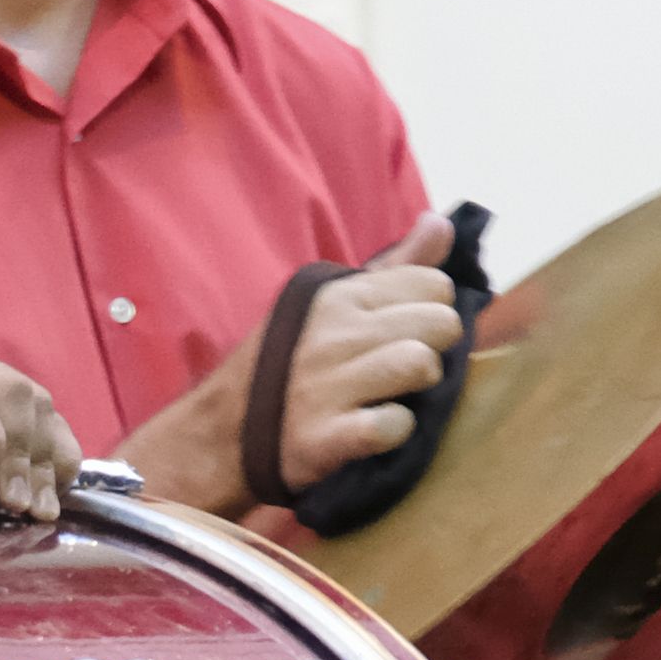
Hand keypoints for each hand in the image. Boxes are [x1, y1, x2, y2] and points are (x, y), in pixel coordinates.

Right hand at [132, 229, 458, 508]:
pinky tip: (369, 429)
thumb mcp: (332, 303)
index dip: (428, 311)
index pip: (434, 284)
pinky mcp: (323, 438)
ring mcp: (325, 386)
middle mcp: (331, 334)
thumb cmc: (288, 364)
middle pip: (441, 323)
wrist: (219, 434)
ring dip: (417, 390)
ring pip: (421, 365)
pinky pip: (392, 426)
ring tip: (387, 395)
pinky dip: (392, 432)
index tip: (399, 333)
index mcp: (338, 296)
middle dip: (432, 348)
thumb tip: (441, 221)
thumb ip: (396, 266)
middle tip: (397, 369)